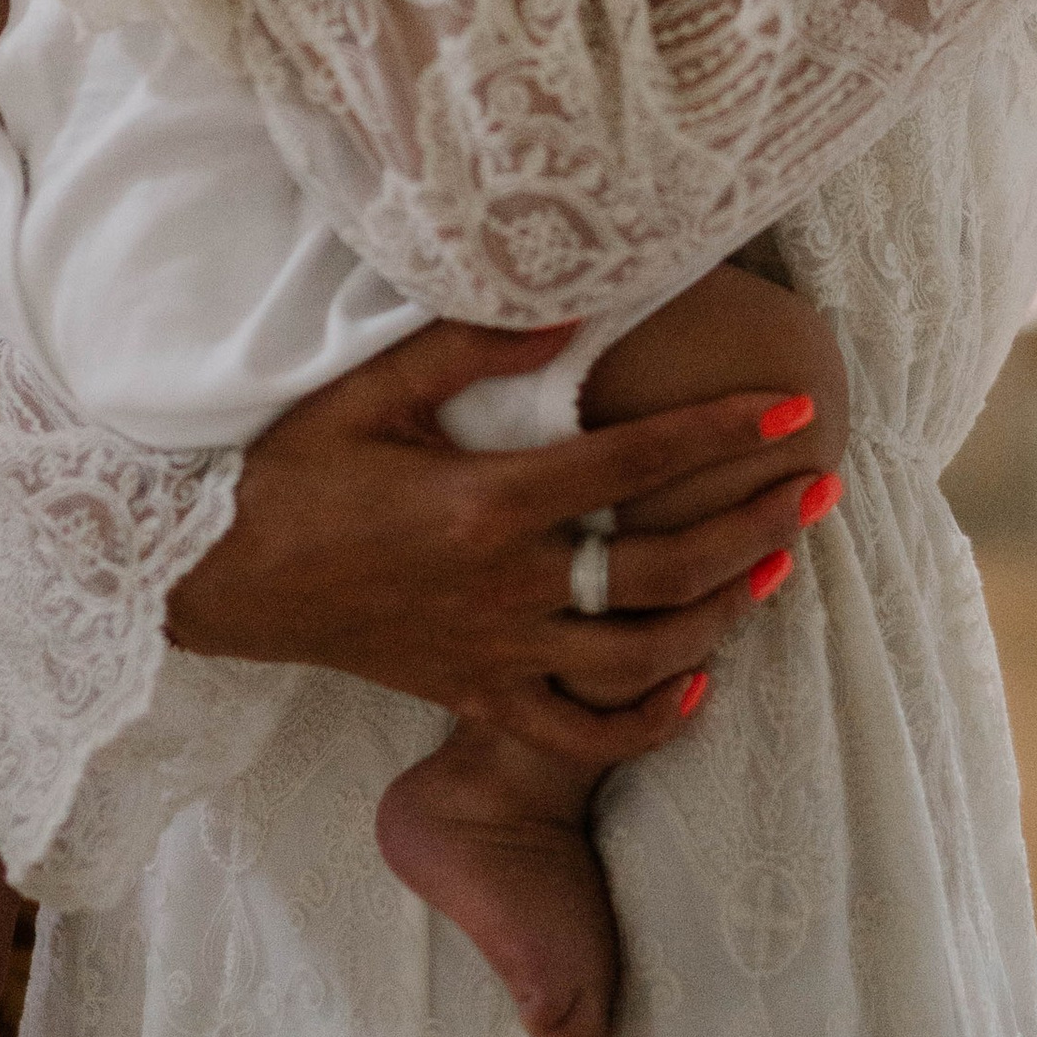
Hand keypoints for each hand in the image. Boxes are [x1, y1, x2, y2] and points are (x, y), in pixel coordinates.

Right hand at [165, 318, 830, 767]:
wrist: (217, 578)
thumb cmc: (293, 470)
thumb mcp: (369, 390)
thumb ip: (469, 347)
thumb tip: (573, 305)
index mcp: (483, 505)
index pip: (629, 465)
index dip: (716, 434)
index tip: (788, 408)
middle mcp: (501, 588)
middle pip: (657, 566)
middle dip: (750, 524)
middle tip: (819, 486)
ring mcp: (491, 654)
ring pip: (636, 657)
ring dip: (720, 616)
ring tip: (779, 569)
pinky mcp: (473, 698)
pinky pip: (573, 732)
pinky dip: (643, 724)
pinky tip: (697, 688)